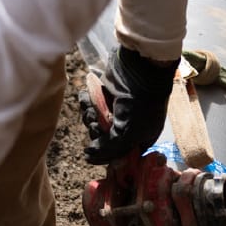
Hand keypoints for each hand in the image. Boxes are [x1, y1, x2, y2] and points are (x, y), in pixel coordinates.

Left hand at [82, 46, 179, 164]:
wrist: (140, 68)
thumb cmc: (140, 103)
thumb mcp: (128, 133)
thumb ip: (110, 149)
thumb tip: (88, 157)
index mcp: (139, 139)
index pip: (117, 155)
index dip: (104, 153)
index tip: (96, 147)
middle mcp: (127, 127)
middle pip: (102, 138)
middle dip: (95, 130)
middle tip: (98, 122)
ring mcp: (114, 110)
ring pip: (93, 121)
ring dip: (89, 115)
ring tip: (93, 107)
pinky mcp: (104, 96)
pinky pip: (88, 105)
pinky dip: (85, 101)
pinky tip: (88, 97)